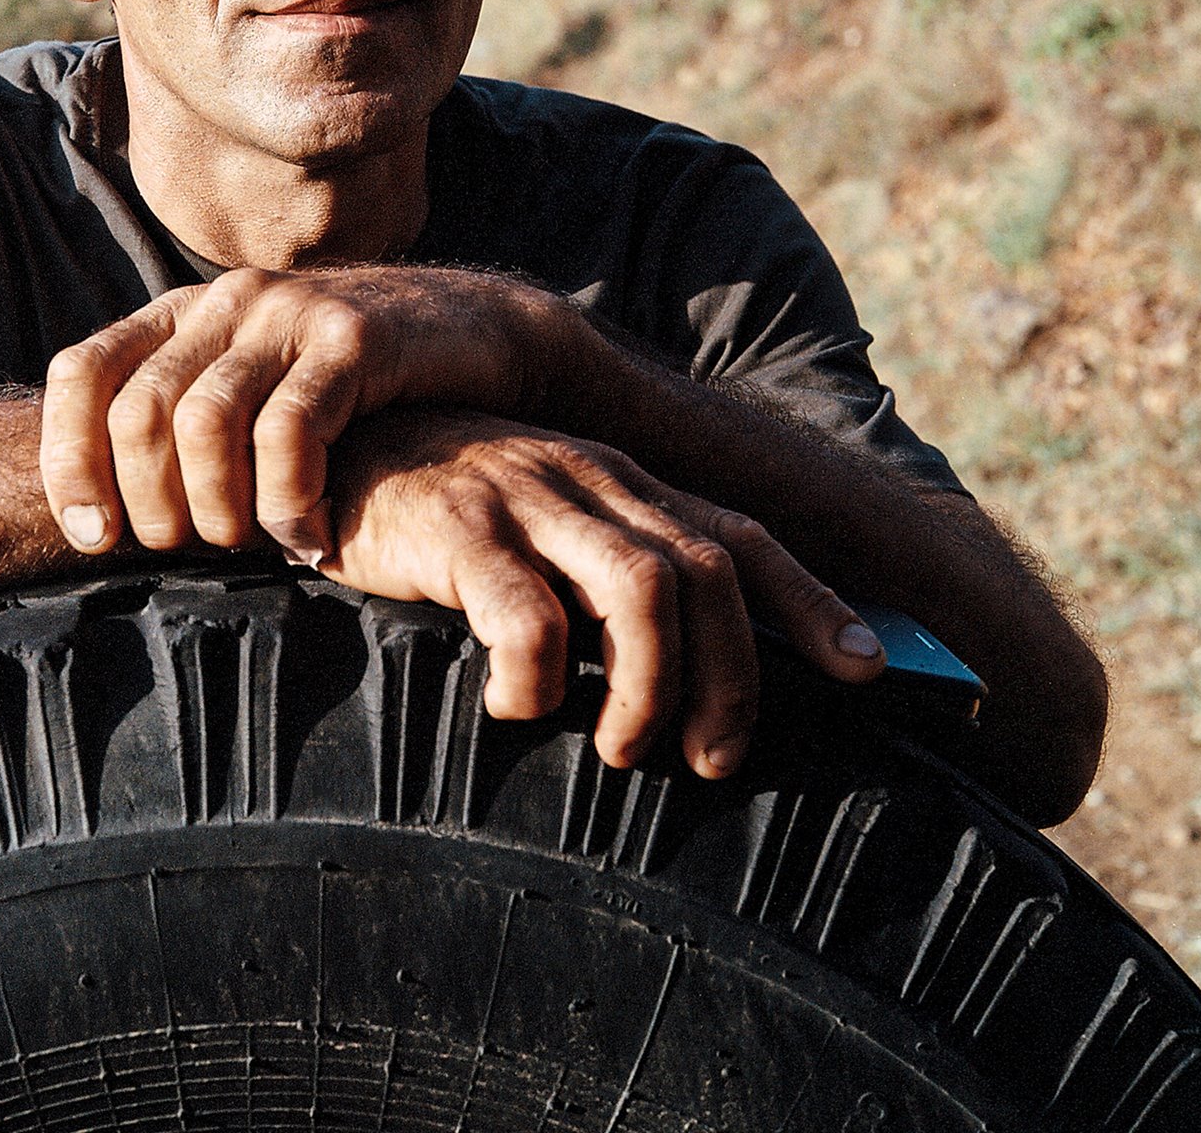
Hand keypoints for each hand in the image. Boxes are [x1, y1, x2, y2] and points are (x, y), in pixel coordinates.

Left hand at [38, 265, 563, 560]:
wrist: (475, 334)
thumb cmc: (355, 392)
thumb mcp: (257, 388)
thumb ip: (187, 426)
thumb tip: (100, 514)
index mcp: (185, 313)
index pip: (80, 372)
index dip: (69, 462)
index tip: (94, 538)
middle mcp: (228, 301)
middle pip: (138, 411)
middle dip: (153, 505)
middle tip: (198, 550)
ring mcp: (290, 312)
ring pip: (204, 422)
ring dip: (219, 509)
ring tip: (254, 545)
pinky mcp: (354, 339)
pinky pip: (289, 432)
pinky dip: (289, 504)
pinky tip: (313, 537)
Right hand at [323, 408, 886, 775]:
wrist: (331, 442)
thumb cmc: (440, 505)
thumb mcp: (539, 522)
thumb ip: (600, 571)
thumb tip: (672, 672)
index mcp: (617, 481)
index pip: (738, 534)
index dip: (812, 601)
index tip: (869, 665)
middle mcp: (587, 479)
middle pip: (707, 572)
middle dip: (732, 677)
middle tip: (711, 757)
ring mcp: (525, 497)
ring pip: (641, 589)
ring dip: (649, 687)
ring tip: (623, 748)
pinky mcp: (457, 528)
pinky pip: (526, 616)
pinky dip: (537, 681)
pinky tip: (514, 709)